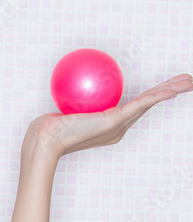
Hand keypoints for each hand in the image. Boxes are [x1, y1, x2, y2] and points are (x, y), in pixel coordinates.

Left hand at [27, 74, 192, 157]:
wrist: (44, 141)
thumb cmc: (47, 128)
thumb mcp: (61, 111)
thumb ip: (71, 99)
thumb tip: (69, 83)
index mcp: (109, 126)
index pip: (134, 106)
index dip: (150, 96)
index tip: (160, 86)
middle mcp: (117, 127)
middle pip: (148, 104)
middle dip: (169, 91)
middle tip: (187, 81)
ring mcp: (118, 125)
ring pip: (150, 102)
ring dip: (172, 90)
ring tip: (190, 80)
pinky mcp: (115, 121)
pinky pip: (141, 104)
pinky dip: (159, 95)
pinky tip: (173, 89)